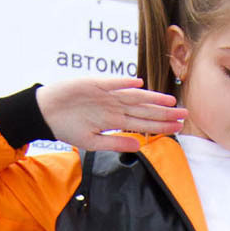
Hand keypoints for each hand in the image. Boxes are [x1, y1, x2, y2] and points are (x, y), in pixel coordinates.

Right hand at [36, 77, 185, 152]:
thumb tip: (138, 147)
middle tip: (184, 113)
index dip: (161, 124)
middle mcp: (114, 106)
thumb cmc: (67, 127)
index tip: (178, 126)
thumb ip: (115, 143)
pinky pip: (110, 83)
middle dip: (164, 112)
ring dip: (151, 98)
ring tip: (170, 100)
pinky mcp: (93, 84)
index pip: (143, 122)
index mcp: (115, 120)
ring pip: (133, 97)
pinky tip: (138, 83)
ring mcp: (106, 95)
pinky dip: (123, 83)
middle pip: (144, 109)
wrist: (45, 113)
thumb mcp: (91, 142)